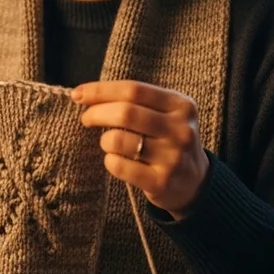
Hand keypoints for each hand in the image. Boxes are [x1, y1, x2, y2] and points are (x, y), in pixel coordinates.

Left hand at [72, 80, 208, 218]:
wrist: (195, 183)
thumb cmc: (168, 141)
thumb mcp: (166, 115)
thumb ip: (135, 102)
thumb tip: (85, 95)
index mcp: (181, 106)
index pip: (133, 90)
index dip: (101, 91)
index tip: (78, 94)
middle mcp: (180, 130)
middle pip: (125, 113)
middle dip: (96, 113)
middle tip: (86, 119)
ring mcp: (172, 157)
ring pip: (118, 140)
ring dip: (105, 140)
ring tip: (110, 143)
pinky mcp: (161, 182)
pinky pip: (119, 166)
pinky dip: (109, 161)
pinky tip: (116, 161)